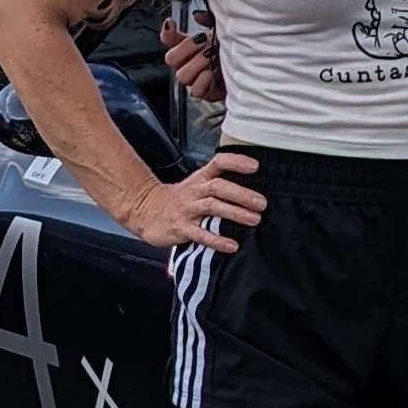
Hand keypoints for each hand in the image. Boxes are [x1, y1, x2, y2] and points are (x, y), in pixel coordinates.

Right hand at [124, 149, 263, 254]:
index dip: (236, 162)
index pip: (218, 163)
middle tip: (262, 203)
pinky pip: (200, 234)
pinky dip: (217, 240)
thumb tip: (251, 191)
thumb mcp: (196, 185)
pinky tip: (231, 245)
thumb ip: (218, 185)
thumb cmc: (179, 199)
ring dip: (235, 213)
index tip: (255, 167)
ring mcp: (187, 209)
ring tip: (254, 220)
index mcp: (200, 178)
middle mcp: (195, 191)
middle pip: (218, 187)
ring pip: (212, 207)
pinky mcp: (181, 228)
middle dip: (241, 194)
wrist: (145, 210)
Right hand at [161, 11, 223, 106]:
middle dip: (186, 47)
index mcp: (188, 47)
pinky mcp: (204, 93)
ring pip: (181, 75)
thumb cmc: (231, 50)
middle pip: (170, 58)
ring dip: (196, 64)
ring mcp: (194, 80)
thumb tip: (197, 15)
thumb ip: (209, 20)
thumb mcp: (222, 32)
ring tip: (210, 57)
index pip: (169, 40)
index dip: (167, 32)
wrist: (248, 72)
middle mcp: (187, 63)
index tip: (171, 22)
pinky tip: (212, 73)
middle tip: (202, 41)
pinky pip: (195, 91)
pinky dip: (202, 81)